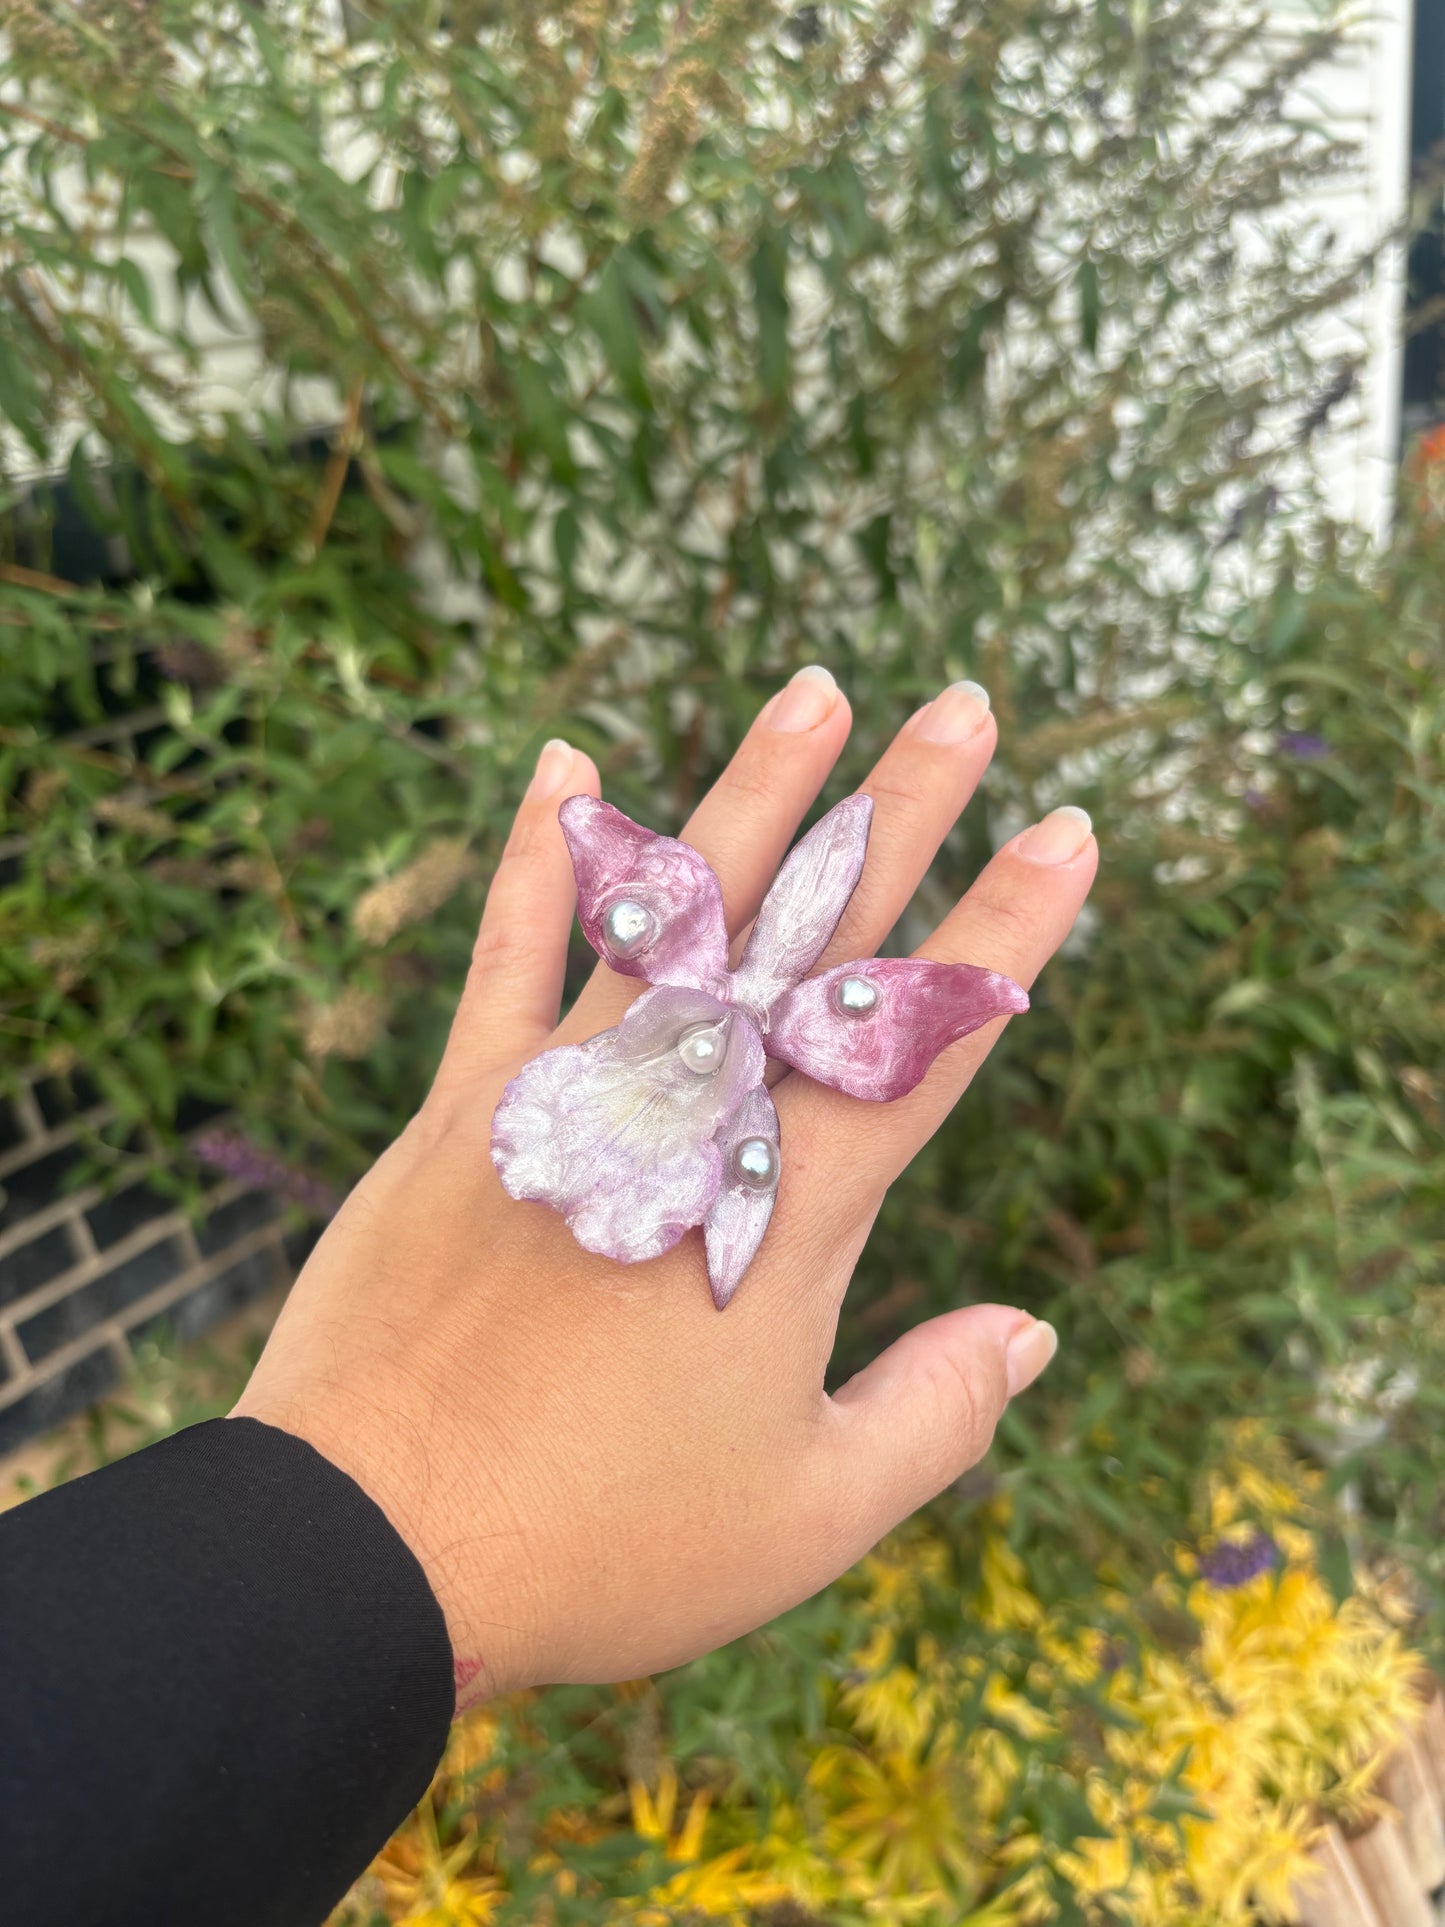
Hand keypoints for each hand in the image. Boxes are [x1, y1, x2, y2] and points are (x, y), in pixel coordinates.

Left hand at [232, 669, 1096, 1706]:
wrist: (374, 1542)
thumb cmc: (604, 1544)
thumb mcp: (807, 1514)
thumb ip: (935, 1413)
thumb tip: (1033, 1330)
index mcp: (789, 1213)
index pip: (920, 1038)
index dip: (1006, 931)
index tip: (1066, 835)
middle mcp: (688, 1118)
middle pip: (813, 939)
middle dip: (900, 814)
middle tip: (965, 708)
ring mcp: (569, 1095)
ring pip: (678, 912)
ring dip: (753, 792)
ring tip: (815, 692)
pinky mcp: (465, 1108)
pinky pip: (507, 955)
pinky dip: (538, 860)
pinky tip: (564, 768)